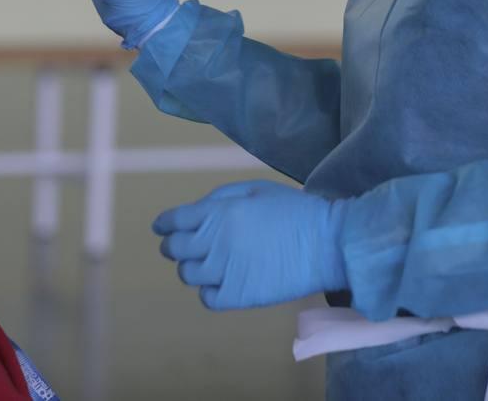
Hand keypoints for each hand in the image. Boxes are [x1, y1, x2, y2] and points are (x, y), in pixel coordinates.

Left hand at [153, 180, 346, 309]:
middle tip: (182, 247)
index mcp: (218, 212)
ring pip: (187, 274)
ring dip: (192, 268)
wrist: (325, 243)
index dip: (164, 224)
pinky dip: (210, 291)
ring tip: (207, 265)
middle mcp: (215, 241)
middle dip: (174, 246)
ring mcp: (225, 271)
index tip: (161, 228)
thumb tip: (196, 211)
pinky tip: (221, 283)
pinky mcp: (239, 296)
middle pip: (174, 249)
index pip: (173, 220)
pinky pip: (207, 298)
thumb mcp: (255, 189)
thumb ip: (221, 198)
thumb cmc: (294, 211)